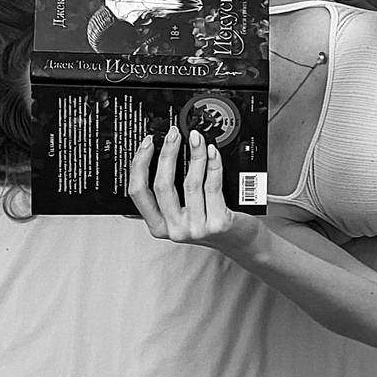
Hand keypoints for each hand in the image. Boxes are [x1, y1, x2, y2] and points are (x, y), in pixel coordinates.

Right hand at [128, 125, 252, 249]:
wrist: (239, 241)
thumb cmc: (209, 223)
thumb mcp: (181, 215)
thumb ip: (166, 197)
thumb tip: (156, 158)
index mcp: (158, 226)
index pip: (138, 192)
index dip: (140, 164)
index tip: (148, 144)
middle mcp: (175, 229)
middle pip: (162, 185)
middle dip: (167, 154)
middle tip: (174, 135)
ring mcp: (196, 228)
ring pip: (190, 183)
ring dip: (194, 155)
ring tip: (197, 140)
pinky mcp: (217, 222)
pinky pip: (213, 186)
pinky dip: (212, 164)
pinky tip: (212, 152)